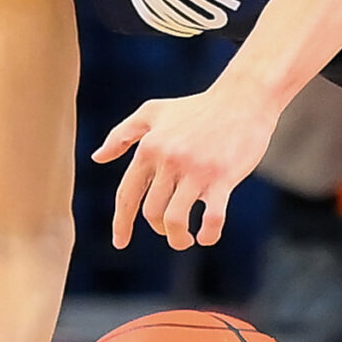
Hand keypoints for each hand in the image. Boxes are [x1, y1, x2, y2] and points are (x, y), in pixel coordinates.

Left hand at [93, 81, 282, 250]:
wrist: (244, 98)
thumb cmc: (199, 107)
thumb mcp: (154, 112)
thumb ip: (123, 134)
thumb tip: (97, 157)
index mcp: (150, 148)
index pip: (127, 194)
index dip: (121, 222)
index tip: (120, 242)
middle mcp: (169, 160)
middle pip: (152, 211)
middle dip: (160, 228)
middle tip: (171, 230)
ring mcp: (197, 170)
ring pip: (176, 219)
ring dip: (178, 238)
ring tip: (187, 239)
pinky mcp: (223, 177)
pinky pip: (212, 217)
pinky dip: (208, 234)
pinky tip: (208, 237)